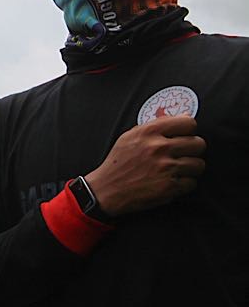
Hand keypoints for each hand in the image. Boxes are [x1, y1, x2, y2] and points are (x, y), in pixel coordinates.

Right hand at [85, 115, 205, 217]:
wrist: (107, 190)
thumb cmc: (119, 163)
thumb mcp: (130, 136)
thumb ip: (156, 125)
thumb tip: (184, 116)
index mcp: (149, 132)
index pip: (188, 122)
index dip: (188, 129)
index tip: (184, 135)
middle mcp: (159, 148)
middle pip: (198, 143)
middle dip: (193, 149)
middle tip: (183, 154)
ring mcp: (166, 168)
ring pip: (199, 164)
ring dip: (190, 168)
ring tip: (177, 169)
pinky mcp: (169, 187)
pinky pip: (192, 182)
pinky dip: (184, 184)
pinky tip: (172, 181)